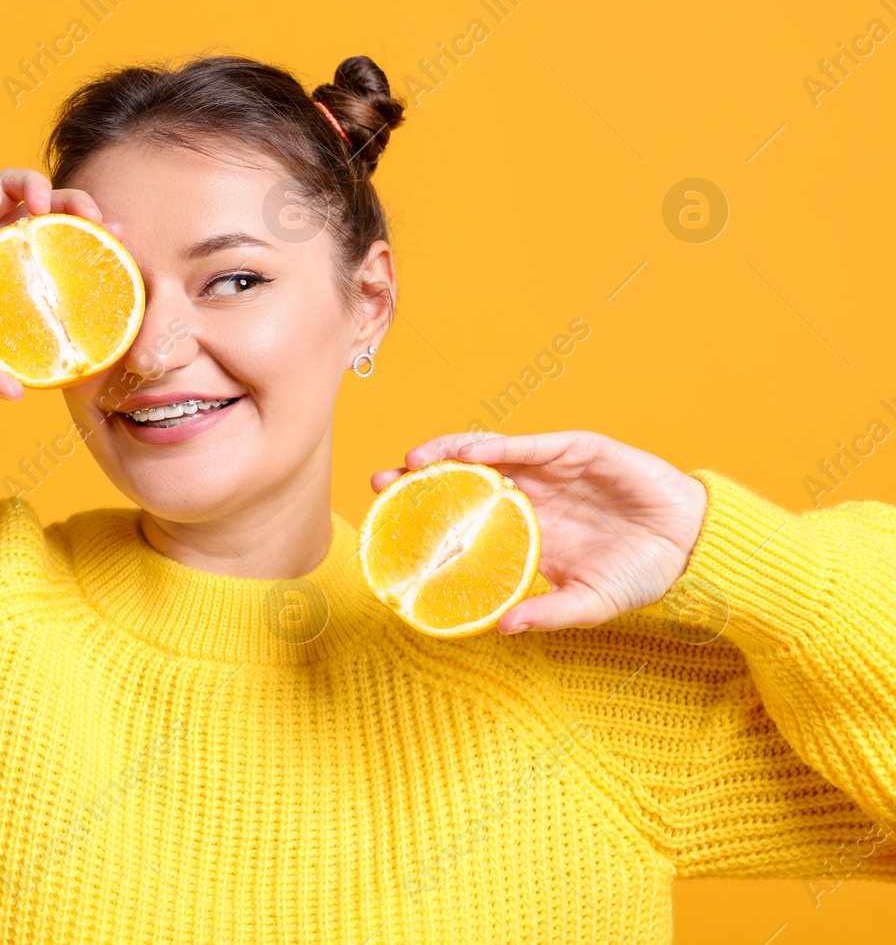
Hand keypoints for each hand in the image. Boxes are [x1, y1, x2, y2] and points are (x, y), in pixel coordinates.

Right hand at [0, 168, 108, 400]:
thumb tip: (18, 393)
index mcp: (6, 285)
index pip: (61, 257)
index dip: (91, 249)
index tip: (119, 249)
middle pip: (51, 216)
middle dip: (79, 207)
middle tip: (97, 218)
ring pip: (18, 190)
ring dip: (38, 188)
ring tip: (44, 207)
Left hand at [370, 430, 709, 633]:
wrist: (692, 545)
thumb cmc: (639, 574)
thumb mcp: (589, 602)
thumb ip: (548, 613)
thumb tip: (504, 630)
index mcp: (523, 530)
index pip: (464, 518)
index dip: (427, 517)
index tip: (387, 523)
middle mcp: (528, 496)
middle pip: (462, 481)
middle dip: (420, 479)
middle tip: (382, 483)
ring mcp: (548, 471)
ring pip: (487, 455)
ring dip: (447, 454)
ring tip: (413, 462)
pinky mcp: (574, 450)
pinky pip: (528, 445)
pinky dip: (497, 445)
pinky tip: (469, 452)